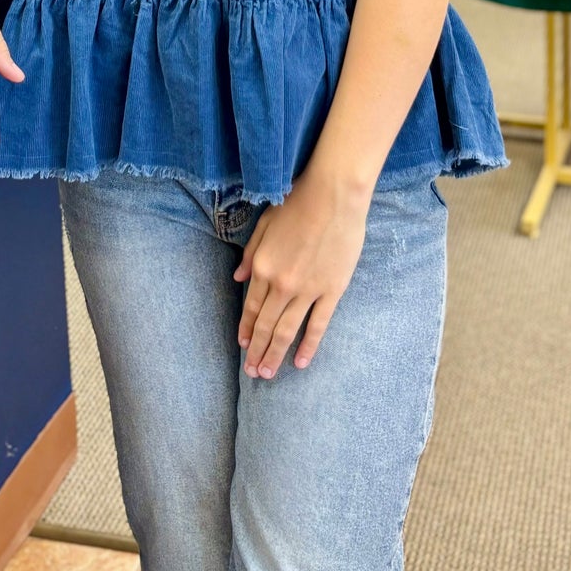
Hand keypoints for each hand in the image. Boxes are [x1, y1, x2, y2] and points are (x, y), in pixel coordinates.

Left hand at [232, 166, 371, 379]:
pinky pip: (317, 325)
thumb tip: (237, 278)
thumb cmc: (297, 203)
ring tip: (268, 374)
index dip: (246, 330)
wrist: (333, 196)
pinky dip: (307, 346)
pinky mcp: (331, 291)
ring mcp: (307, 290)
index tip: (242, 347)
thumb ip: (250, 254)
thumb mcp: (264, 224)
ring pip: (286, 331)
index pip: (251, 308)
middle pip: (265, 326)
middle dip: (257, 351)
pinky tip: (300, 362)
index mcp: (263, 267)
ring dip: (275, 355)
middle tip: (252, 373)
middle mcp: (281, 284)